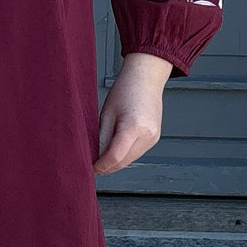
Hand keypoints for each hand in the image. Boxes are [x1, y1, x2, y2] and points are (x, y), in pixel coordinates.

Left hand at [93, 52, 172, 174]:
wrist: (145, 79)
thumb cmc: (124, 91)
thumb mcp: (106, 114)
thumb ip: (101, 139)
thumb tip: (95, 158)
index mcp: (133, 127)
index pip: (115, 157)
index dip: (101, 166)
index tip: (91, 168)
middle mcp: (147, 135)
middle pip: (123, 161)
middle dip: (107, 166)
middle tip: (93, 165)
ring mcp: (153, 138)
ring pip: (130, 160)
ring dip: (116, 162)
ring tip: (102, 156)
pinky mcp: (154, 138)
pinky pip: (136, 153)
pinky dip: (125, 155)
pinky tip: (115, 148)